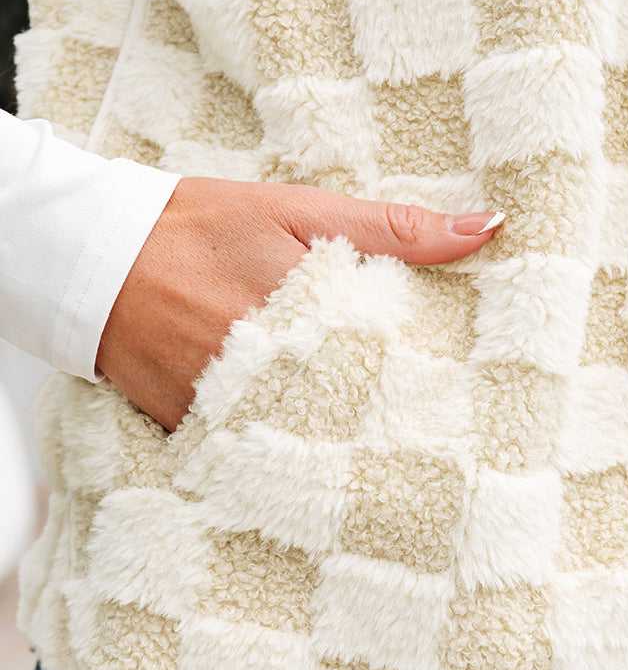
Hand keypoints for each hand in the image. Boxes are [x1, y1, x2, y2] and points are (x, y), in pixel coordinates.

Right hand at [96, 176, 503, 431]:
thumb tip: (488, 227)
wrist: (96, 253)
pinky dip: (283, 449)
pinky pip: (252, 452)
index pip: (392, 359)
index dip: (435, 379)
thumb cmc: (203, 224)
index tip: (475, 395)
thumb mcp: (300, 210)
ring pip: (308, 440)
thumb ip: (394, 227)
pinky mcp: (190, 430)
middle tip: (449, 439)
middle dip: (398, 422)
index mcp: (302, 306)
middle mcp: (261, 364)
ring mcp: (222, 405)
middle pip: (356, 409)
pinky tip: (316, 456)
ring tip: (396, 460)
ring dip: (344, 441)